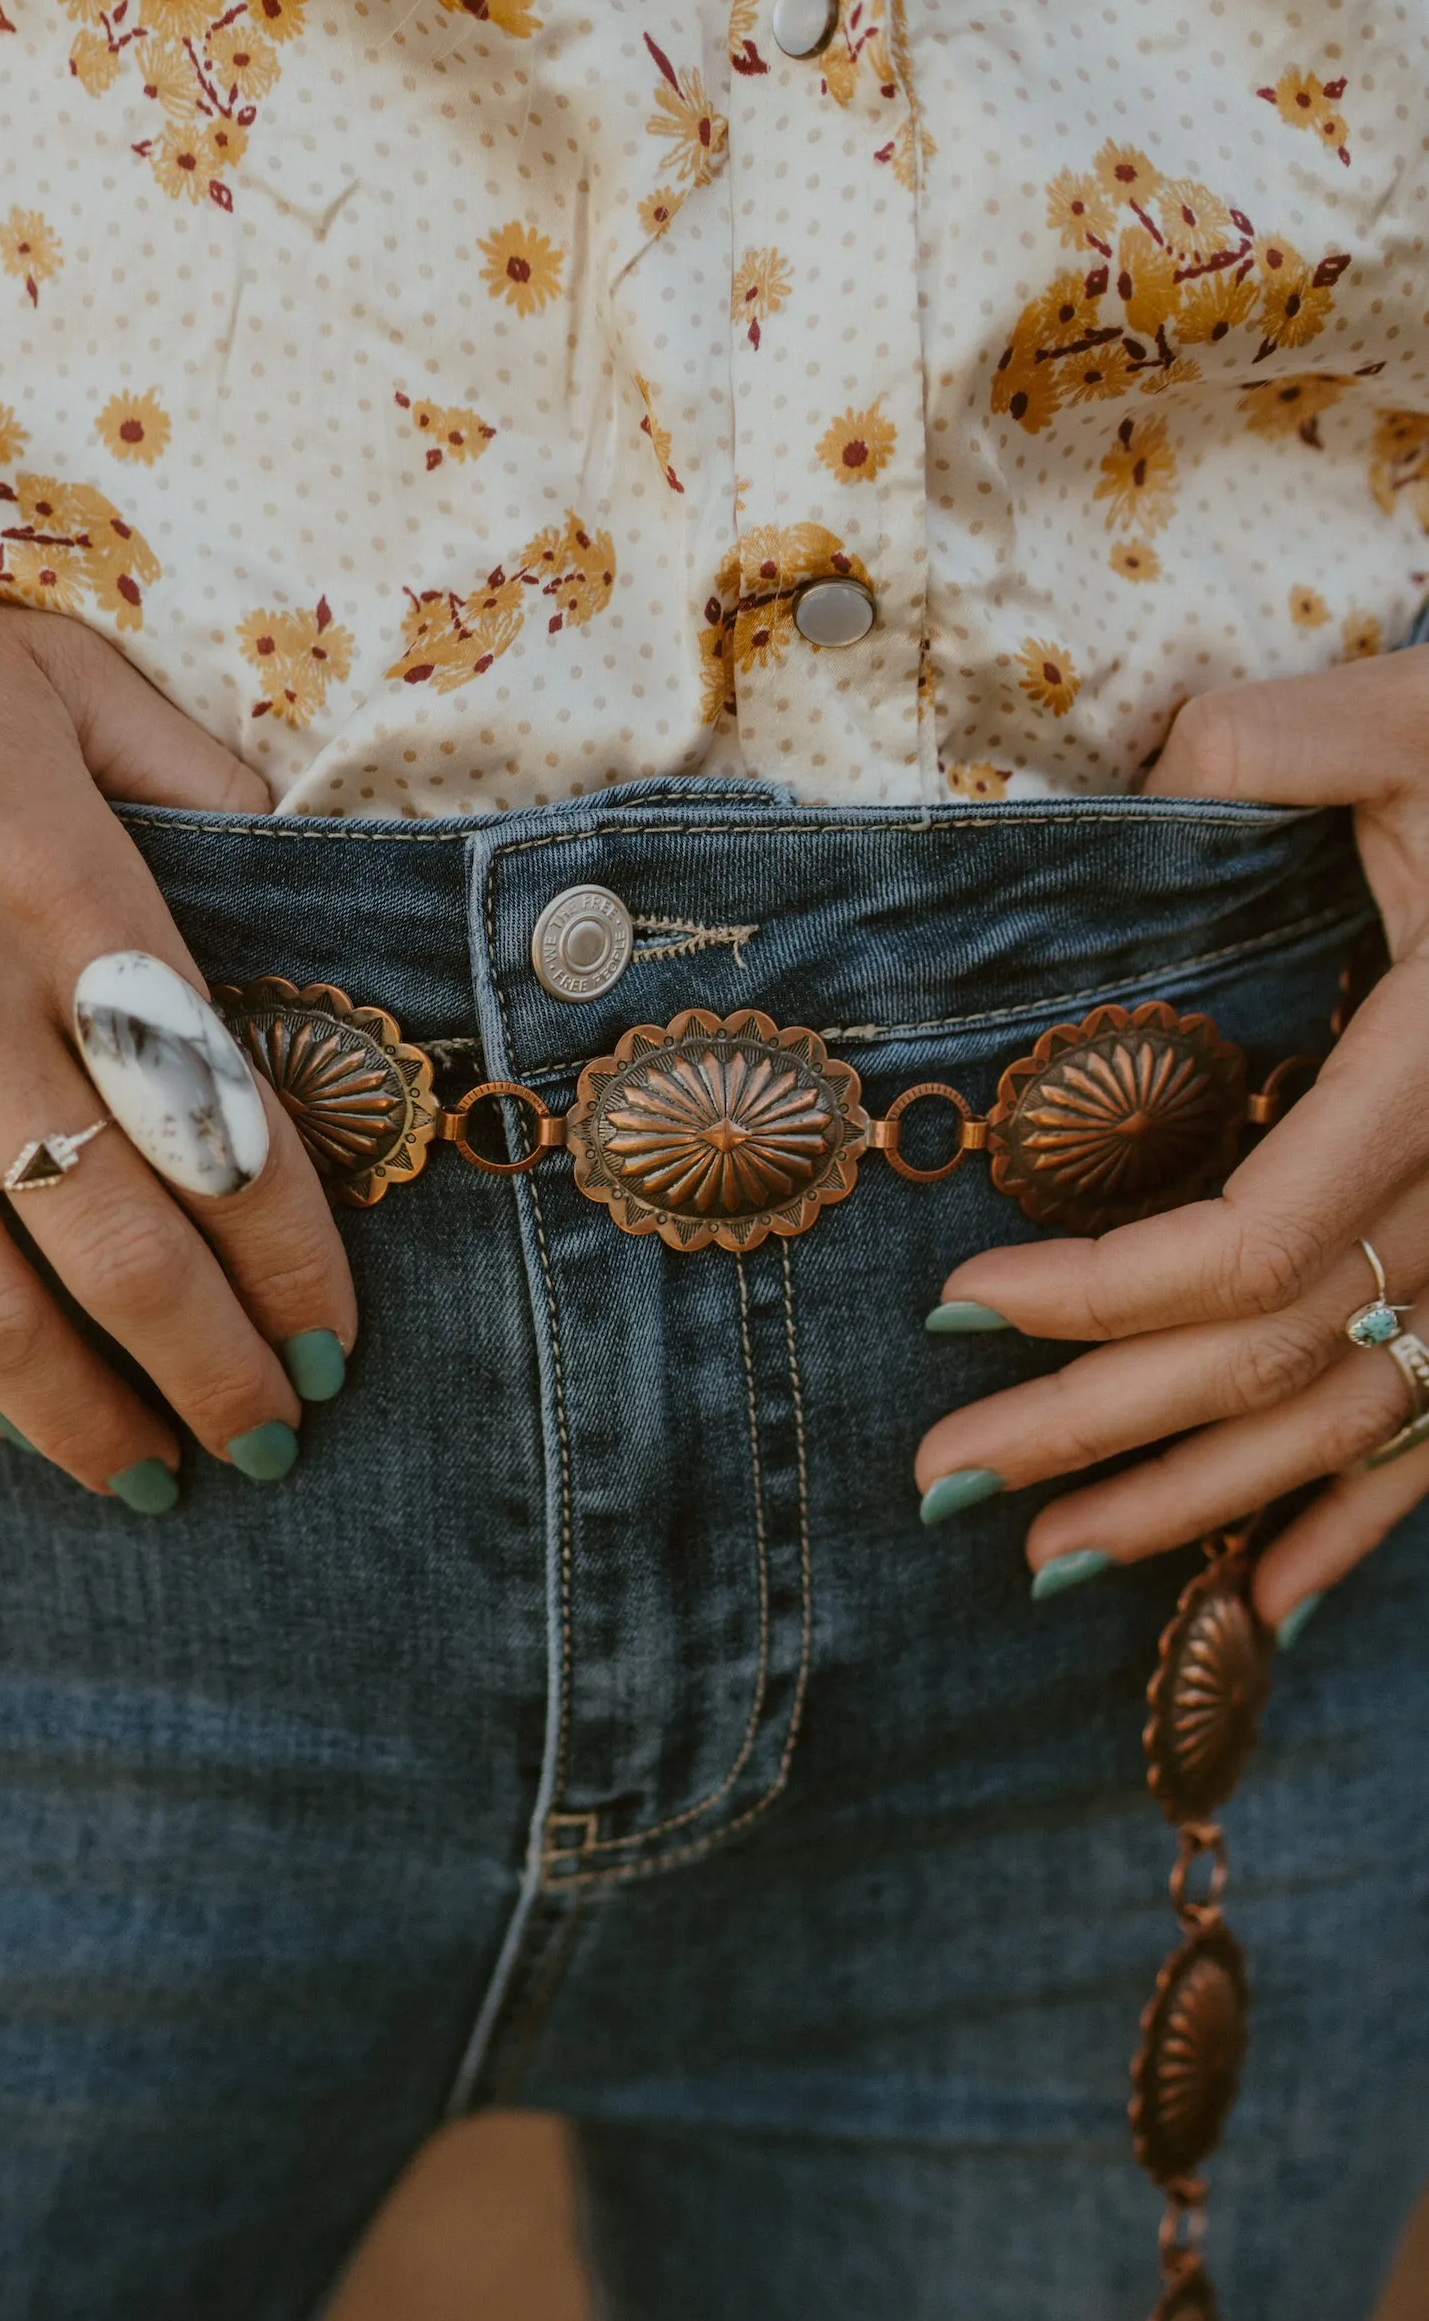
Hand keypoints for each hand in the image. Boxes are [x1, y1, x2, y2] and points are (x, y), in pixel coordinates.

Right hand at [0, 599, 354, 1505]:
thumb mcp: (64, 674)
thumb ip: (198, 776)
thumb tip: (317, 870)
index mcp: (65, 894)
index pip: (218, 1128)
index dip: (293, 1262)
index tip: (338, 1339)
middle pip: (122, 1252)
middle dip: (219, 1371)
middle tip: (276, 1439)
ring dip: (91, 1420)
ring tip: (161, 1478)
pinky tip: (15, 1425)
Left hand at [912, 656, 1428, 1627]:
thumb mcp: (1416, 718)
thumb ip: (1274, 744)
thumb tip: (1148, 777)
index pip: (1257, 1243)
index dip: (1102, 1297)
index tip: (956, 1301)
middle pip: (1279, 1354)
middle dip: (1101, 1429)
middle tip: (939, 1479)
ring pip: (1354, 1418)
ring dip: (1199, 1503)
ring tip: (1048, 1562)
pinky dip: (1356, 1524)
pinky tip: (1261, 1602)